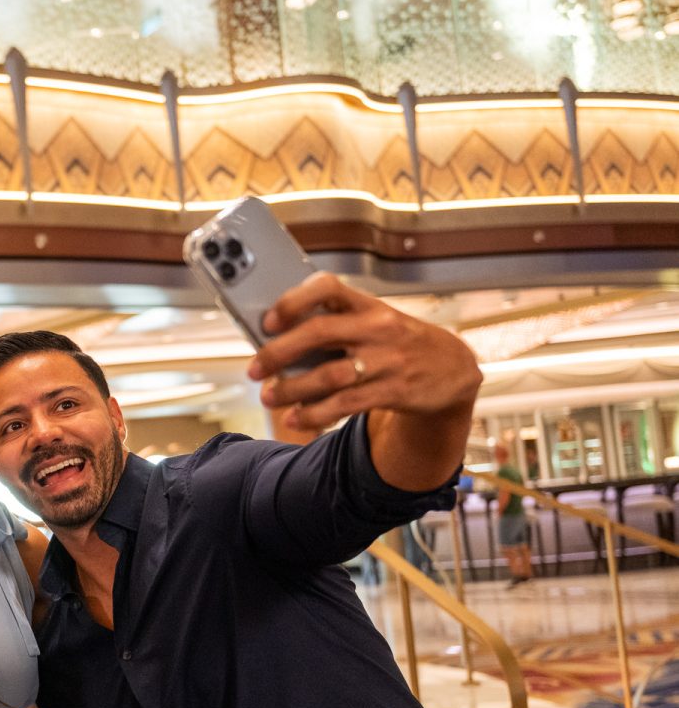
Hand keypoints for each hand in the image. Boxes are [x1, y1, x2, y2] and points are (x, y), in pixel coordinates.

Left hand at [248, 273, 481, 433]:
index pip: (328, 288)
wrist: (453, 368)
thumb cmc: (397, 342)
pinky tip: (295, 419)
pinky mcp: (394, 390)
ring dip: (292, 389)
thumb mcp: (374, 322)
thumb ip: (335, 326)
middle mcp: (377, 327)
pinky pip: (346, 404)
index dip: (293, 301)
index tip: (268, 320)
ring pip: (329, 375)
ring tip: (268, 397)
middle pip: (319, 333)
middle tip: (253, 369)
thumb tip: (275, 340)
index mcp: (368, 305)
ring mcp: (387, 360)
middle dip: (278, 352)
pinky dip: (315, 413)